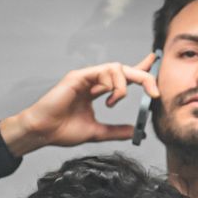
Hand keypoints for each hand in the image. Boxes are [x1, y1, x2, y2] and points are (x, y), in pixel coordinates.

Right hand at [0, 53, 159, 156]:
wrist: (43, 132)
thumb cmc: (62, 131)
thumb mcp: (97, 132)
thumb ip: (115, 131)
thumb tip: (136, 132)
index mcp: (96, 90)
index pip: (122, 77)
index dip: (139, 69)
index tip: (154, 65)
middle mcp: (92, 81)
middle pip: (124, 70)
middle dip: (143, 75)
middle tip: (154, 91)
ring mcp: (85, 77)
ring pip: (116, 68)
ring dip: (125, 84)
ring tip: (118, 100)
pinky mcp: (78, 76)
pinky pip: (103, 71)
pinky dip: (113, 83)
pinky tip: (111, 99)